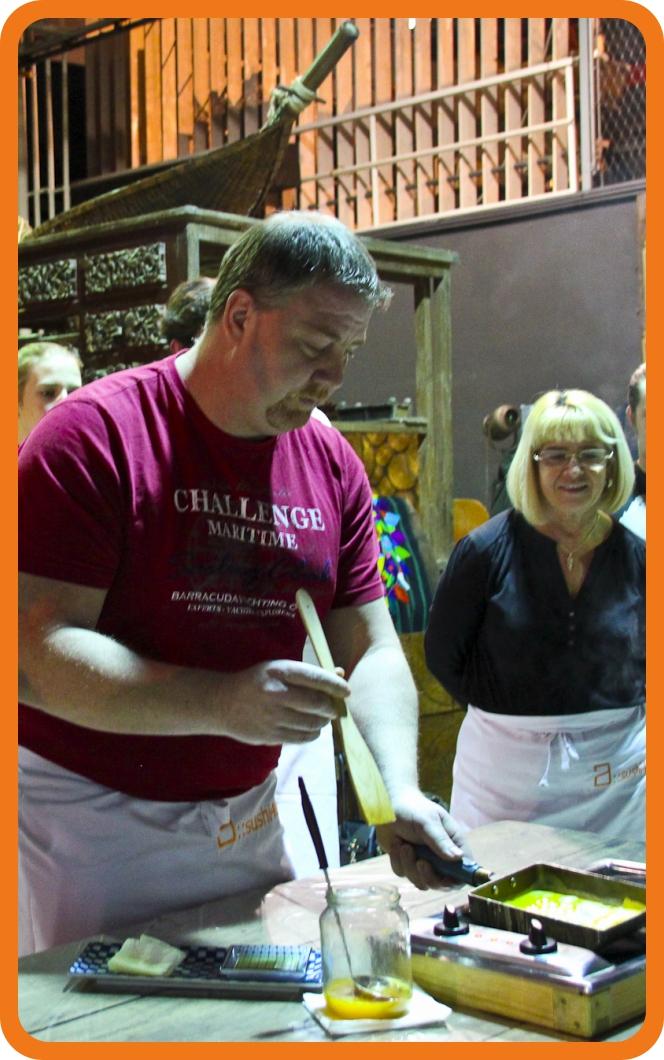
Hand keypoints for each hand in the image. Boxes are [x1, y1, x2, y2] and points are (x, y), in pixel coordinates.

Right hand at [220, 659, 348, 744]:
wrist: (222, 702)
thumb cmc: (256, 681)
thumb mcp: (279, 669)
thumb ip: (308, 673)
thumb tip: (339, 674)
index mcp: (279, 672)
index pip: (316, 678)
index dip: (335, 686)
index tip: (346, 691)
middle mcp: (276, 693)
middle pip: (317, 704)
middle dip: (330, 708)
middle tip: (332, 708)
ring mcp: (272, 717)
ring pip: (311, 723)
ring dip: (322, 722)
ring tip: (321, 719)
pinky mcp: (269, 736)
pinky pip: (300, 738)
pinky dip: (311, 734)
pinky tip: (311, 729)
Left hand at [376, 787, 470, 890]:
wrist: (389, 805)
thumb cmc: (414, 809)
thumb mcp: (428, 821)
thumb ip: (441, 840)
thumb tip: (458, 857)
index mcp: (453, 843)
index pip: (465, 869)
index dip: (458, 878)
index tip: (446, 878)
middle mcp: (441, 857)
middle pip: (442, 883)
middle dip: (429, 876)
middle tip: (420, 862)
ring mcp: (424, 862)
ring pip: (421, 882)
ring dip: (410, 866)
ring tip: (404, 846)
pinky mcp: (407, 864)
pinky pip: (404, 874)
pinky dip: (398, 861)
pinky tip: (396, 844)